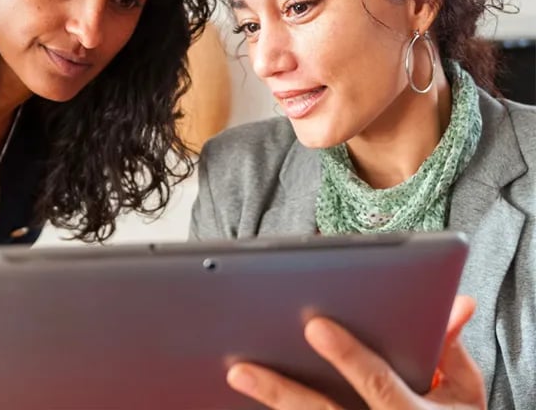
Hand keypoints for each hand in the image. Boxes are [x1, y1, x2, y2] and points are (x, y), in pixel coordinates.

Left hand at [226, 295, 485, 408]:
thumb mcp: (466, 392)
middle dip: (283, 391)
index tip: (315, 326)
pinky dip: (279, 408)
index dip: (348, 357)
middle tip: (243, 367)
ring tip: (236, 374)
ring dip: (271, 399)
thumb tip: (454, 302)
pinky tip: (241, 398)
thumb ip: (450, 346)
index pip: (379, 385)